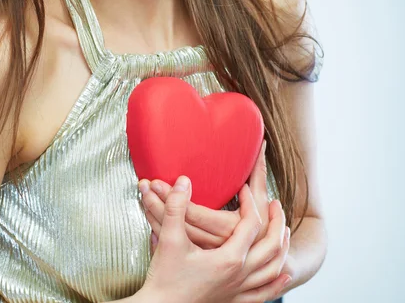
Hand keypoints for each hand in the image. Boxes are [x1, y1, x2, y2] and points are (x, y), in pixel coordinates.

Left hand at [139, 141, 271, 250]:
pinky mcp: (193, 255)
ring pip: (170, 235)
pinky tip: (147, 213)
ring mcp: (201, 253)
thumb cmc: (261, 226)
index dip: (172, 197)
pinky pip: (169, 243)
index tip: (156, 181)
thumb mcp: (259, 199)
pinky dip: (156, 228)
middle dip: (157, 203)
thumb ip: (258, 172)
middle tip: (143, 184)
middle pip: (177, 224)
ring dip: (152, 213)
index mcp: (228, 229)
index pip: (193, 213)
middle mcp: (213, 244)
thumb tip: (263, 143)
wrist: (261, 262)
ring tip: (142, 193)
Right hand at [139, 176, 290, 302]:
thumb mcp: (169, 238)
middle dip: (277, 223)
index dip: (250, 203)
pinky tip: (283, 274)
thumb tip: (184, 181)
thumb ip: (177, 206)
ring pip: (273, 270)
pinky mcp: (233, 302)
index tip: (244, 188)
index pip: (251, 224)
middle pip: (271, 247)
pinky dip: (277, 282)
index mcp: (228, 258)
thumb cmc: (164, 277)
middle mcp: (240, 276)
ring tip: (284, 232)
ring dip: (282, 249)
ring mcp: (239, 291)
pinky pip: (264, 294)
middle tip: (276, 205)